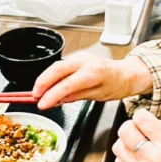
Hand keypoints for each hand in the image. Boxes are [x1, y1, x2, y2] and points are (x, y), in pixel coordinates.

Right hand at [34, 54, 152, 109]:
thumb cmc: (116, 85)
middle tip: (34, 96)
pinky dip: (51, 76)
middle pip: (56, 69)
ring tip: (39, 93)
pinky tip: (48, 86)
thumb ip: (75, 96)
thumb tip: (57, 100)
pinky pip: (60, 66)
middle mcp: (85, 61)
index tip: (42, 104)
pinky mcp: (76, 58)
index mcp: (93, 72)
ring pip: (56, 66)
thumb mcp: (97, 96)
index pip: (67, 84)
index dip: (51, 95)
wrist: (126, 74)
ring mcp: (80, 57)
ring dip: (45, 79)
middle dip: (42, 82)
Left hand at [112, 109, 160, 161]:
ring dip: (127, 142)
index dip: (143, 115)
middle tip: (141, 130)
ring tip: (139, 145)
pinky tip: (138, 160)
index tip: (147, 118)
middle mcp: (152, 158)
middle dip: (132, 125)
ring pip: (118, 146)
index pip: (142, 119)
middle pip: (125, 130)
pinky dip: (125, 158)